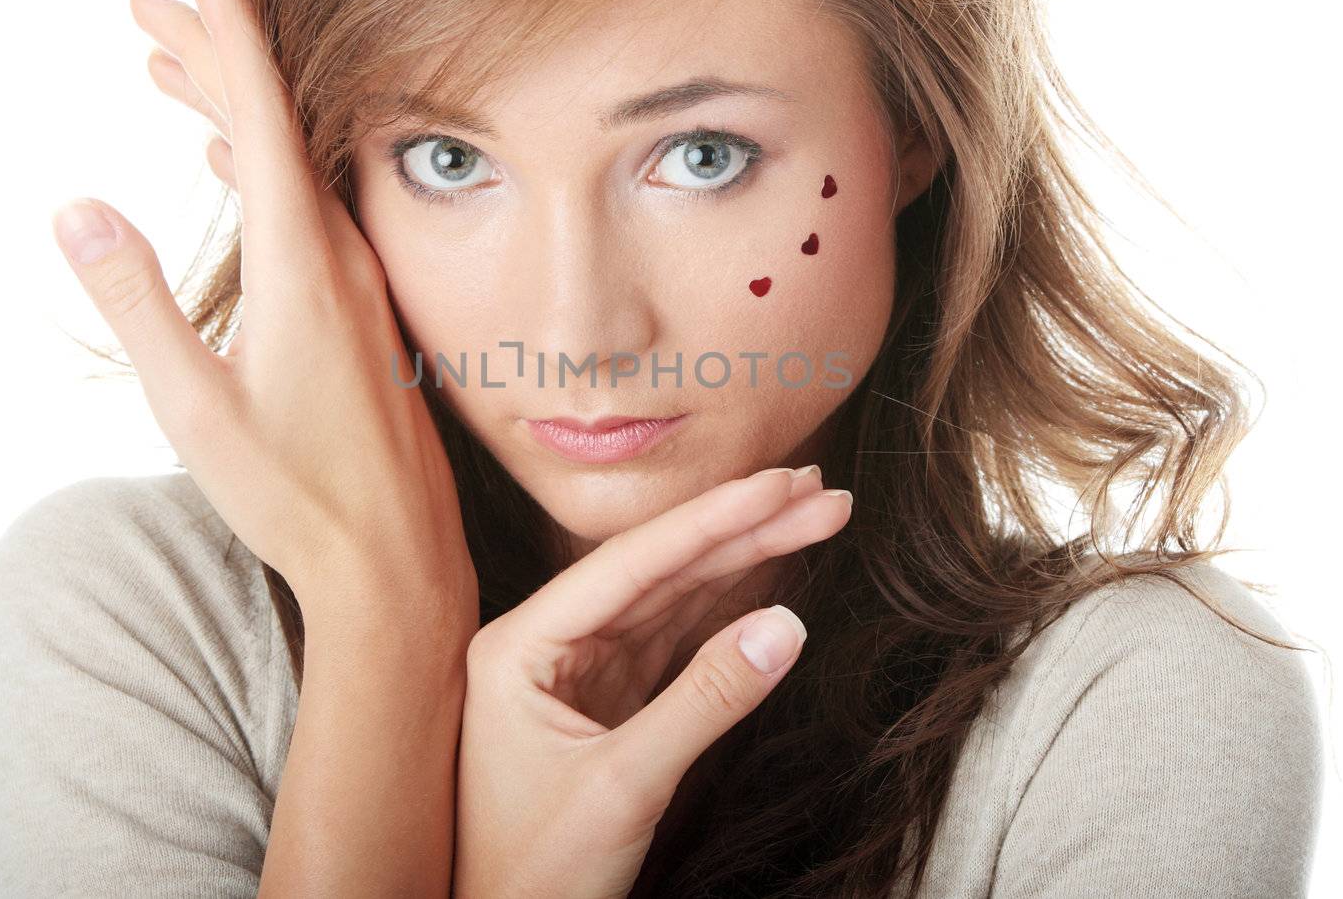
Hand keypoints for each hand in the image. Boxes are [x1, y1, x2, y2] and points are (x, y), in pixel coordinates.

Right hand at [51, 0, 474, 625]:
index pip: (267, 115)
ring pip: (291, 162)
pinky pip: (308, 208)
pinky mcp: (362, 311)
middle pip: (274, 122)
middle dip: (211, 52)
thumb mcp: (195, 408)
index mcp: (303, 265)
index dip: (232, 31)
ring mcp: (358, 281)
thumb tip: (77, 209)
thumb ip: (138, 305)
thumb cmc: (296, 496)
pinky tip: (235, 157)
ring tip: (171, 61)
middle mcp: (342, 256)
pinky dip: (263, 166)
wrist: (396, 562)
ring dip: (232, 106)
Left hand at [454, 465, 850, 898]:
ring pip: (674, 600)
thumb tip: (790, 625)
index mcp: (521, 644)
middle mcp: (546, 642)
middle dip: (742, 530)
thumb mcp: (625, 786)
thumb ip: (707, 700)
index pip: (630, 564)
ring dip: (744, 562)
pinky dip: (729, 612)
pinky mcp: (610, 701)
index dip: (713, 519)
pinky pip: (677, 642)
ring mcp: (580, 670)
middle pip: (659, 571)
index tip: (781, 484)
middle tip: (821, 492)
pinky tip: (773, 578)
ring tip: (813, 517)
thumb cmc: (536, 874)